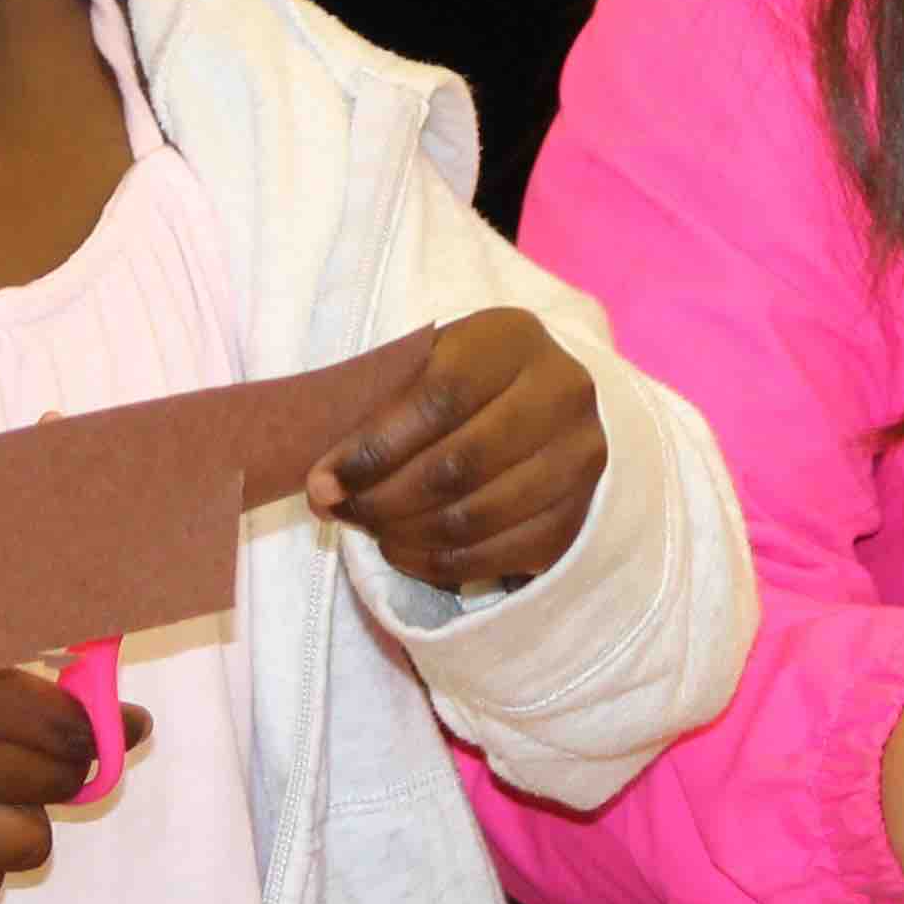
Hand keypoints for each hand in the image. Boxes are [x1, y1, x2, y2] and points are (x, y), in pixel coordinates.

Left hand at [311, 307, 607, 588]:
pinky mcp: (580, 514)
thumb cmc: (466, 379)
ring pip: (474, 518)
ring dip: (405, 535)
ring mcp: (579, 459)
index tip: (323, 481)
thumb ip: (378, 410)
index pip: (438, 400)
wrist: (550, 400)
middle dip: (382, 500)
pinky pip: (499, 556)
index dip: (373, 449)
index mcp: (514, 340)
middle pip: (456, 466)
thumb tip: (323, 487)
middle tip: (341, 512)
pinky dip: (439, 564)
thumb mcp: (428, 365)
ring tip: (371, 530)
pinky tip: (406, 550)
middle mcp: (561, 394)